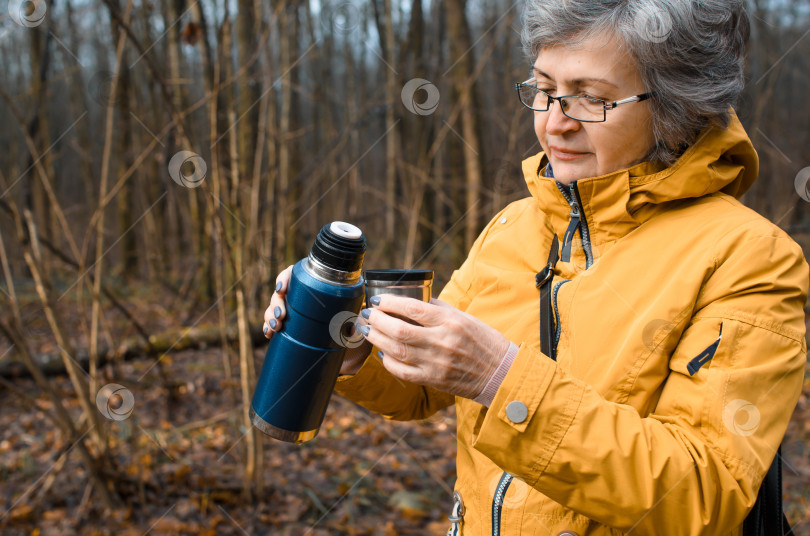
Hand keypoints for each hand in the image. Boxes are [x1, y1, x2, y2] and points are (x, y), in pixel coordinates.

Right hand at [262, 266, 371, 374]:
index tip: (282, 288)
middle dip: (276, 303)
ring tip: (276, 327)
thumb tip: (354, 329)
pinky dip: (268, 327)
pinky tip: (268, 334)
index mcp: (311, 284)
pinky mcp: (286, 323)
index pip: (292, 274)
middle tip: (281, 316)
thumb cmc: (344, 316)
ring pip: (273, 307)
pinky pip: (272, 322)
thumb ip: (352, 319)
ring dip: (270, 315)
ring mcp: (290, 308)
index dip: (284, 278)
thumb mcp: (349, 315)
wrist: (341, 335)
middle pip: (280, 292)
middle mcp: (298, 294)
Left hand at [358, 295, 509, 398]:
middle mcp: (442, 342)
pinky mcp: (433, 380)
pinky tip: (382, 352)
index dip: (390, 303)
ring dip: (377, 339)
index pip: (413, 308)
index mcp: (450, 322)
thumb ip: (439, 309)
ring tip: (367, 330)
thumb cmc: (484, 341)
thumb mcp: (465, 317)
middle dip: (377, 320)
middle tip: (367, 314)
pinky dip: (388, 361)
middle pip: (399, 330)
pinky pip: (403, 371)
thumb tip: (413, 301)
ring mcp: (436, 363)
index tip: (378, 300)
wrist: (500, 374)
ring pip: (397, 350)